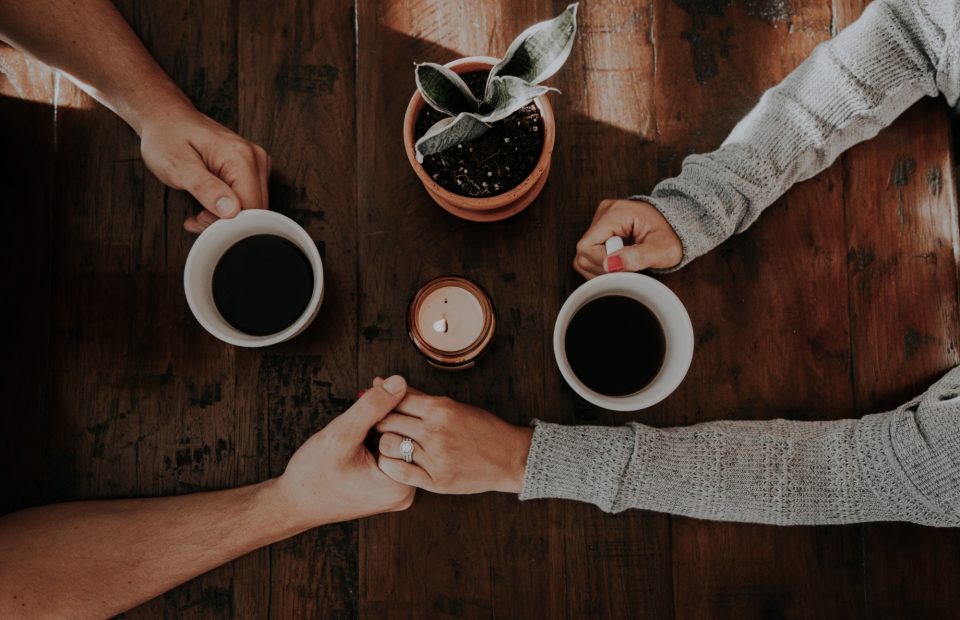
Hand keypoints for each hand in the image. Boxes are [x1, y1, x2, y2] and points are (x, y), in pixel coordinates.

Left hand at [138, 103, 270, 232]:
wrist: (166, 119)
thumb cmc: (167, 137)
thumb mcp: (178, 165)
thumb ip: (205, 188)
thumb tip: (231, 211)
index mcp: (241, 157)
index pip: (251, 208)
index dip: (227, 223)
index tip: (200, 220)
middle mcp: (255, 159)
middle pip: (255, 209)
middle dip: (226, 222)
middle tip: (197, 218)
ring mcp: (256, 163)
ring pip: (253, 207)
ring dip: (226, 218)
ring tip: (200, 211)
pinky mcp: (251, 168)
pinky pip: (249, 199)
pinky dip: (229, 209)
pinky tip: (209, 204)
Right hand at [273, 375, 415, 528]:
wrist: (294, 504)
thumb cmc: (313, 474)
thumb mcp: (342, 434)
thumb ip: (372, 407)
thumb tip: (400, 382)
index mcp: (401, 485)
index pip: (411, 430)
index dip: (393, 403)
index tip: (376, 386)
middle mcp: (405, 492)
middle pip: (407, 437)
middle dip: (388, 413)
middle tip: (369, 396)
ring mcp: (397, 491)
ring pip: (398, 443)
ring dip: (381, 424)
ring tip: (360, 418)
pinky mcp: (387, 488)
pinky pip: (389, 453)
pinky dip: (377, 437)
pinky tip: (360, 432)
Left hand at [374, 383, 533, 494]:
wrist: (508, 457)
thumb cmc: (481, 428)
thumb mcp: (452, 406)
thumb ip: (416, 396)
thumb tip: (382, 381)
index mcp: (440, 408)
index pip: (395, 400)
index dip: (380, 403)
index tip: (377, 408)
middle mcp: (436, 431)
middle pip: (387, 421)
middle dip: (378, 423)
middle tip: (378, 427)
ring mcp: (436, 457)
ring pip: (388, 446)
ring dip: (383, 444)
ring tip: (389, 445)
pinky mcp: (436, 480)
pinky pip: (398, 472)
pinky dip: (390, 466)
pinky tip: (395, 462)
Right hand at [573, 198, 682, 278]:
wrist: (677, 226)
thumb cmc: (672, 236)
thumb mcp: (662, 250)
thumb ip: (638, 257)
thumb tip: (610, 264)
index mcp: (616, 212)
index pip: (588, 246)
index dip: (604, 264)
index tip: (626, 267)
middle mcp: (604, 212)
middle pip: (583, 252)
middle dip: (604, 268)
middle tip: (629, 266)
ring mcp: (600, 219)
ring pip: (583, 256)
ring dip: (603, 268)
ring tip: (626, 263)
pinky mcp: (600, 229)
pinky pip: (589, 254)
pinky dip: (602, 264)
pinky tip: (620, 261)